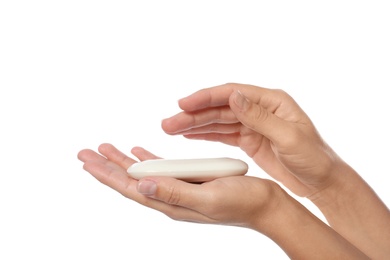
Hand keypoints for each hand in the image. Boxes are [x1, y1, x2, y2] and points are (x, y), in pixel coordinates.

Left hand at [78, 143, 369, 258]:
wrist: (266, 205)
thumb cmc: (243, 203)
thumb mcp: (208, 199)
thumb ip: (175, 193)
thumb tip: (141, 187)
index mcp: (171, 202)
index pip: (130, 188)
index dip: (107, 174)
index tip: (87, 160)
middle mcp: (171, 197)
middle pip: (131, 181)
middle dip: (107, 166)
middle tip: (86, 152)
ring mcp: (180, 190)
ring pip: (143, 174)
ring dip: (123, 162)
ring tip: (107, 149)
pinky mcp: (190, 182)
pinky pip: (162, 170)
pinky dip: (147, 161)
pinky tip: (139, 154)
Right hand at [162, 83, 341, 196]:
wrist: (322, 181)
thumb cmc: (314, 158)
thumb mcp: (289, 137)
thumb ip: (259, 116)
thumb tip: (233, 96)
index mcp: (271, 101)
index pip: (231, 93)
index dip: (205, 97)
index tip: (183, 104)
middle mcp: (259, 109)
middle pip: (219, 107)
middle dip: (193, 114)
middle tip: (168, 123)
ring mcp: (252, 124)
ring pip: (217, 121)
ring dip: (194, 125)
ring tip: (170, 129)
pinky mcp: (249, 140)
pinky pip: (223, 134)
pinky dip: (205, 135)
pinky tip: (188, 136)